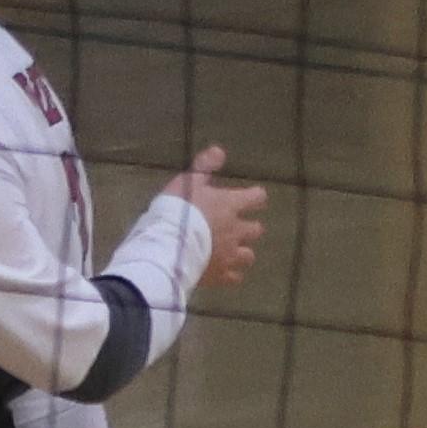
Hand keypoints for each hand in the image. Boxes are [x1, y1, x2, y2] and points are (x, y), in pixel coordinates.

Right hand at [170, 143, 265, 287]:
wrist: (170, 245)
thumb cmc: (178, 209)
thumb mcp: (188, 182)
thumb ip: (205, 166)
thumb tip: (220, 150)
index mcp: (230, 205)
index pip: (256, 198)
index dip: (255, 197)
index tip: (253, 197)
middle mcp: (237, 230)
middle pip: (256, 229)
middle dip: (249, 227)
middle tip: (238, 226)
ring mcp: (231, 255)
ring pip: (248, 255)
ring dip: (242, 252)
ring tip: (231, 252)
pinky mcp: (222, 275)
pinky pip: (234, 278)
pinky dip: (230, 274)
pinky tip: (222, 272)